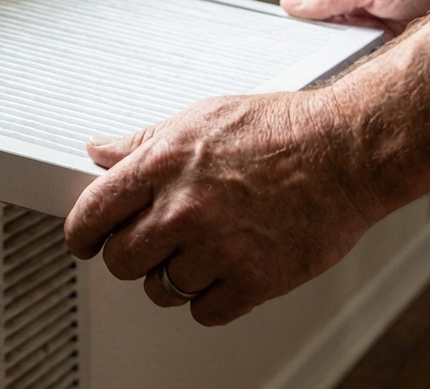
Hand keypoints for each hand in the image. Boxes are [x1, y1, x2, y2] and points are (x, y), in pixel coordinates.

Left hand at [64, 91, 381, 325]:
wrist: (346, 151)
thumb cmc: (281, 130)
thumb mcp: (199, 118)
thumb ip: (143, 142)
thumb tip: (100, 150)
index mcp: (162, 165)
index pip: (92, 214)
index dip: (83, 235)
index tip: (86, 242)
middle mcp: (183, 209)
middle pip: (121, 261)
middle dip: (131, 256)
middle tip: (151, 245)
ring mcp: (217, 248)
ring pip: (160, 290)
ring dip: (173, 278)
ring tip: (200, 252)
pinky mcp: (253, 280)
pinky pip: (204, 311)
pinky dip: (211, 298)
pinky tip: (225, 272)